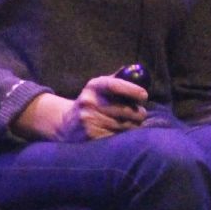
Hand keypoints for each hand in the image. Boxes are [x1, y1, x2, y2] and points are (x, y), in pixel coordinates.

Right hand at [13, 73, 147, 141]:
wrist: (66, 124)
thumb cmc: (91, 103)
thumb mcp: (98, 88)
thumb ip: (117, 80)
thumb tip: (137, 72)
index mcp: (93, 86)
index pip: (115, 85)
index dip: (132, 90)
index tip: (144, 95)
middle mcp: (89, 102)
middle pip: (124, 110)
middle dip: (138, 113)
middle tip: (142, 114)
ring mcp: (88, 120)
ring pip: (123, 126)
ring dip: (133, 126)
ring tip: (132, 124)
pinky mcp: (90, 136)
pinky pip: (116, 137)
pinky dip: (123, 136)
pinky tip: (121, 133)